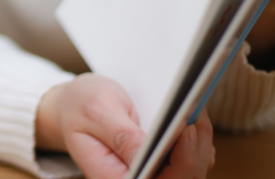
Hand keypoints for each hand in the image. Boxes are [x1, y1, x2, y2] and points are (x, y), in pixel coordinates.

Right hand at [36, 74, 214, 178]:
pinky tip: (192, 118)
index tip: (185, 129)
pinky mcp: (162, 161)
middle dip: (195, 148)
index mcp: (111, 175)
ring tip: (195, 111)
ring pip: (191, 170)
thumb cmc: (80, 106)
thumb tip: (145, 158)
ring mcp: (150, 172)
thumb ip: (121, 137)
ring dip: (199, 142)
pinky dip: (197, 139)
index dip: (179, 162)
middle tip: (195, 114)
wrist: (75, 103)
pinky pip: (191, 159)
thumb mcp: (95, 112)